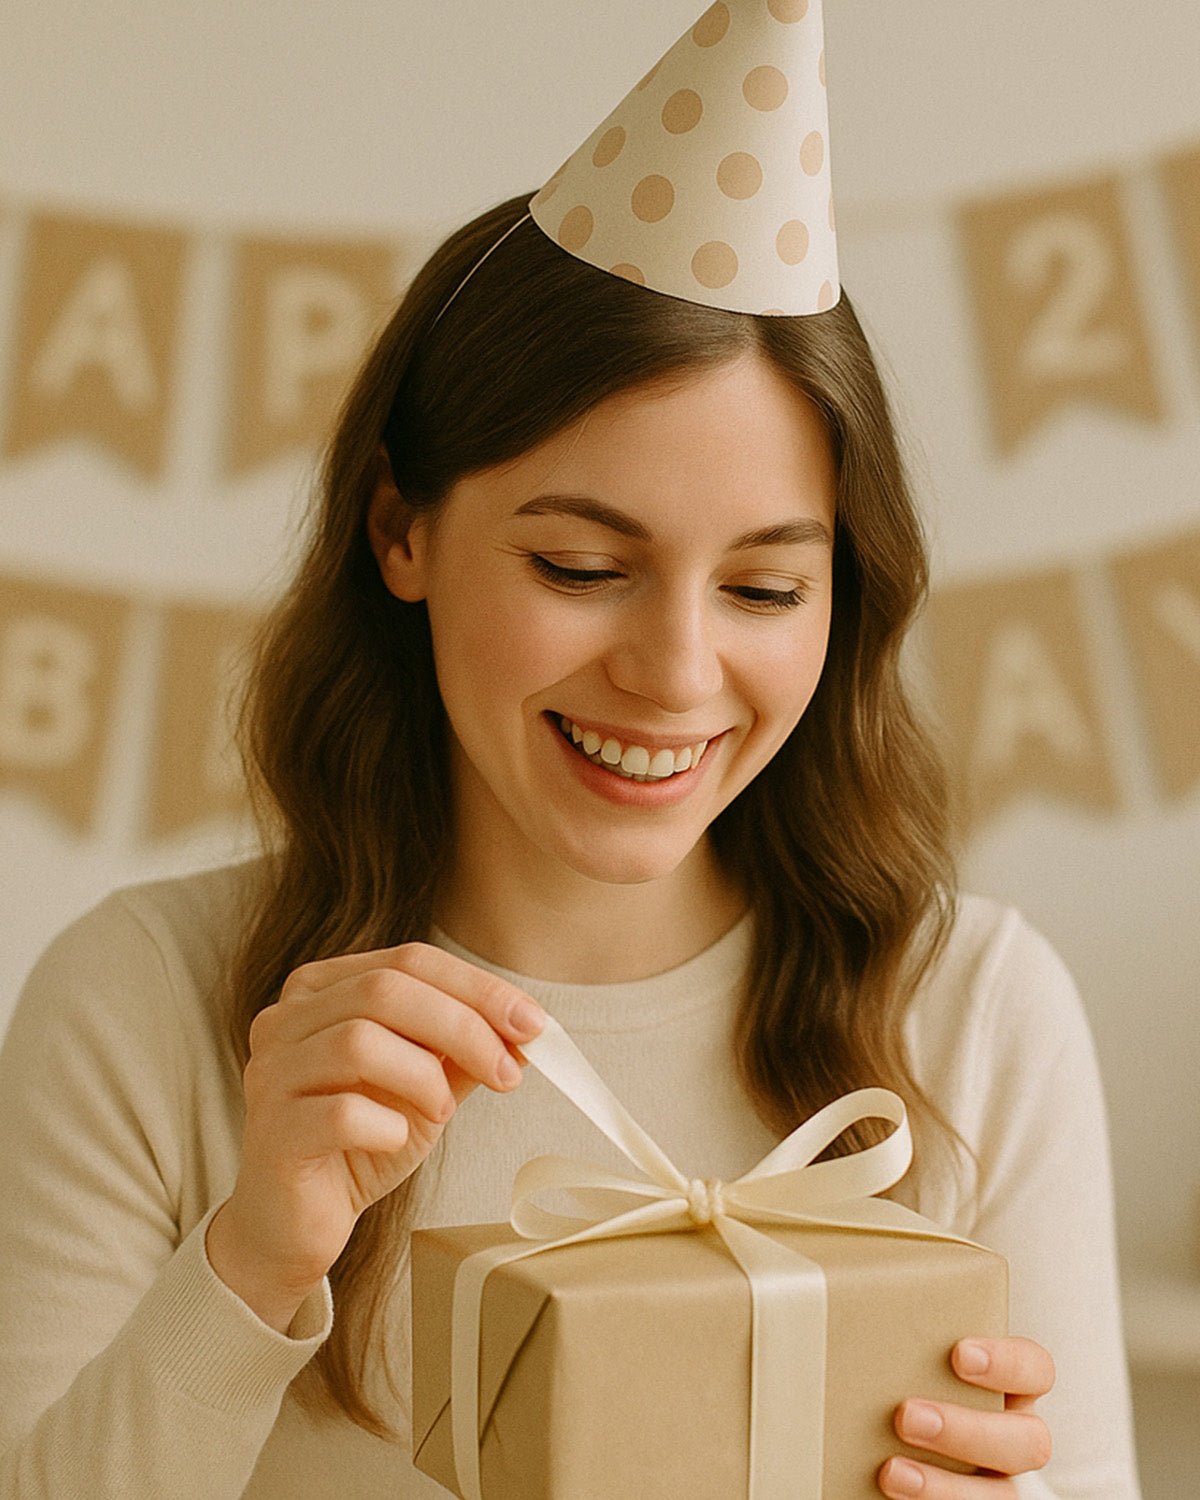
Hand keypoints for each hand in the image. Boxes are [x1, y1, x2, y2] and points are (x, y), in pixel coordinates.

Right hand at [205, 942, 544, 1330]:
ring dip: (423, 1076)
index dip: (478, 988)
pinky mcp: (270, 1132)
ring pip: (358, 1041)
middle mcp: (285, 1018)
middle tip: (507, 1070)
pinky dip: (386, 1126)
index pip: (409, 961)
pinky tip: (394, 1140)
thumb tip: (524, 1028)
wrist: (298, 1222)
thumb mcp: (424, 1085)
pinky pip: (339, 1112)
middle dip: (463, 1026)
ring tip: (442, 1111)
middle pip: (385, 990)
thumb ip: (462, 1050)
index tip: (531, 1024)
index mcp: (322, 989)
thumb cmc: (360, 1142)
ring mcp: (270, 1072)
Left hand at [877, 1336, 1054, 1496]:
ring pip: (1002, 1494)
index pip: (1035, 1369)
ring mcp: (996, 1479)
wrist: (877, 1437)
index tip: (959, 1353)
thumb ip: (904, 1325)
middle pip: (1027, 1441)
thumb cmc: (902, 1378)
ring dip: (947, 1485)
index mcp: (1008, 1386)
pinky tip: (894, 1492)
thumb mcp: (910, 1349)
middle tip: (906, 1414)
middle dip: (967, 1430)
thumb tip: (850, 1284)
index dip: (1008, 1362)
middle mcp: (1012, 1435)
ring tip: (892, 1470)